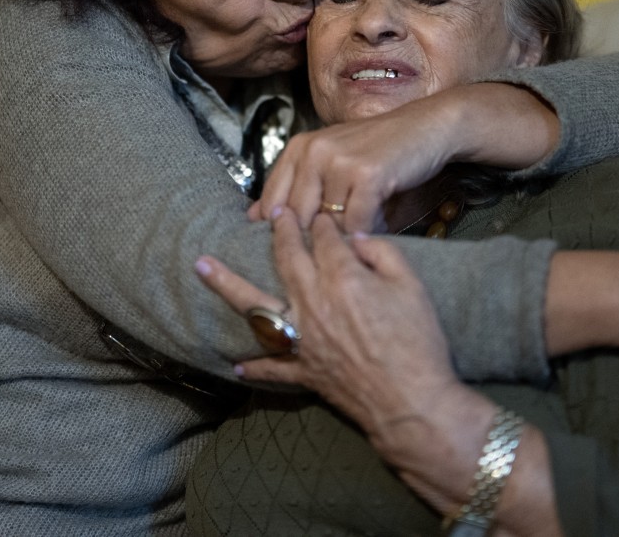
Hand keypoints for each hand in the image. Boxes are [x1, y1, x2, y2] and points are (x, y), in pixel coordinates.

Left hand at [197, 213, 563, 530]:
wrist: (412, 403)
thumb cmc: (418, 344)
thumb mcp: (412, 287)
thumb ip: (383, 254)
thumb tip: (358, 241)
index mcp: (342, 278)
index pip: (325, 239)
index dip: (323, 223)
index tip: (321, 215)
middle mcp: (313, 303)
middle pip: (286, 258)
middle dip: (279, 232)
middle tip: (272, 214)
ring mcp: (303, 339)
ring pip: (256, 306)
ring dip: (226, 284)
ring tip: (201, 266)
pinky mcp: (304, 371)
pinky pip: (272, 368)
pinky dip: (254, 367)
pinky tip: (236, 363)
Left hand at [250, 108, 450, 233]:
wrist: (425, 128)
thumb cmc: (379, 149)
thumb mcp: (330, 160)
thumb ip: (296, 186)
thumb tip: (255, 217)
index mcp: (298, 148)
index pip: (271, 203)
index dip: (281, 233)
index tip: (296, 249)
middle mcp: (313, 151)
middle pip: (297, 219)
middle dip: (314, 242)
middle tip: (330, 254)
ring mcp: (338, 161)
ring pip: (328, 224)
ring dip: (345, 237)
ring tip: (359, 233)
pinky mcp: (366, 175)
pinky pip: (356, 223)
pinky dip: (367, 233)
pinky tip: (377, 226)